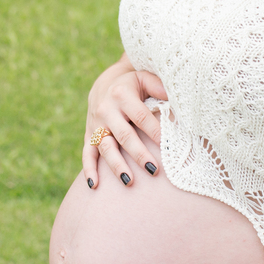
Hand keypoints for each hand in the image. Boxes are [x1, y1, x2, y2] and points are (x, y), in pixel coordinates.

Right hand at [83, 56, 167, 187]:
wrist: (103, 85)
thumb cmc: (132, 85)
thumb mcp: (144, 78)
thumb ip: (159, 86)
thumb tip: (176, 98)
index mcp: (122, 95)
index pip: (141, 116)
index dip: (155, 131)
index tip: (167, 146)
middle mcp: (106, 110)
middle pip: (124, 135)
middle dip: (139, 154)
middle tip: (154, 170)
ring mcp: (96, 124)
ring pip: (106, 147)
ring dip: (117, 166)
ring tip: (129, 182)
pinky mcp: (88, 135)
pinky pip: (87, 154)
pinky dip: (89, 170)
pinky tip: (94, 185)